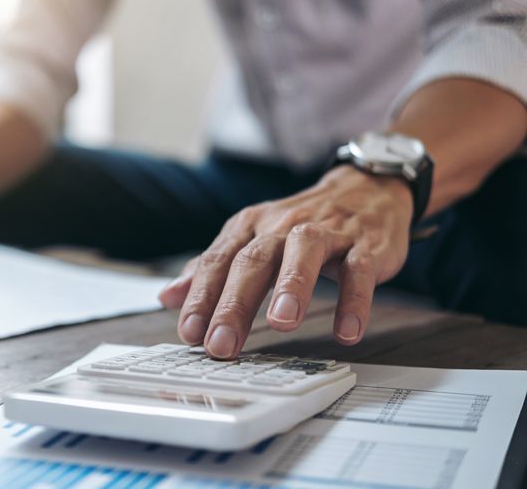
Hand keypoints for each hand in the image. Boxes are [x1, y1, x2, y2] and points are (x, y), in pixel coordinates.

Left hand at [159, 166, 412, 357]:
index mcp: (250, 227)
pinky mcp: (365, 245)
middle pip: (253, 261)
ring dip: (292, 286)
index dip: (200, 296)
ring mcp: (326, 233)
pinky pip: (359, 271)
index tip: (189, 332)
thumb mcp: (251, 239)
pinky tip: (346, 331)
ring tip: (281, 324)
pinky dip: (354, 301)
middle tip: (221, 343)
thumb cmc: (301, 223)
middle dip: (234, 304)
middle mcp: (282, 226)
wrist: (365, 189)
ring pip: (303, 253)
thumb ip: (212, 268)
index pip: (217, 261)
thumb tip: (168, 296)